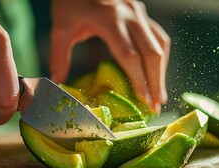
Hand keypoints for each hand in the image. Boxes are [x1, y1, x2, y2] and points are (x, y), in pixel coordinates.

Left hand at [50, 0, 169, 113]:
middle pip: (151, 53)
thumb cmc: (69, 0)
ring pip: (159, 45)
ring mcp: (139, 12)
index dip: (140, 80)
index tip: (145, 101)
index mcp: (110, 19)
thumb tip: (57, 82)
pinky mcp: (141, 13)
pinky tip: (156, 73)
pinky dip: (159, 57)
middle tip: (156, 107)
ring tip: (160, 95)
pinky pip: (157, 36)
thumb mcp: (61, 27)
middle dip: (156, 81)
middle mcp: (130, 15)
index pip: (130, 55)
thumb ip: (59, 55)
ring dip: (161, 71)